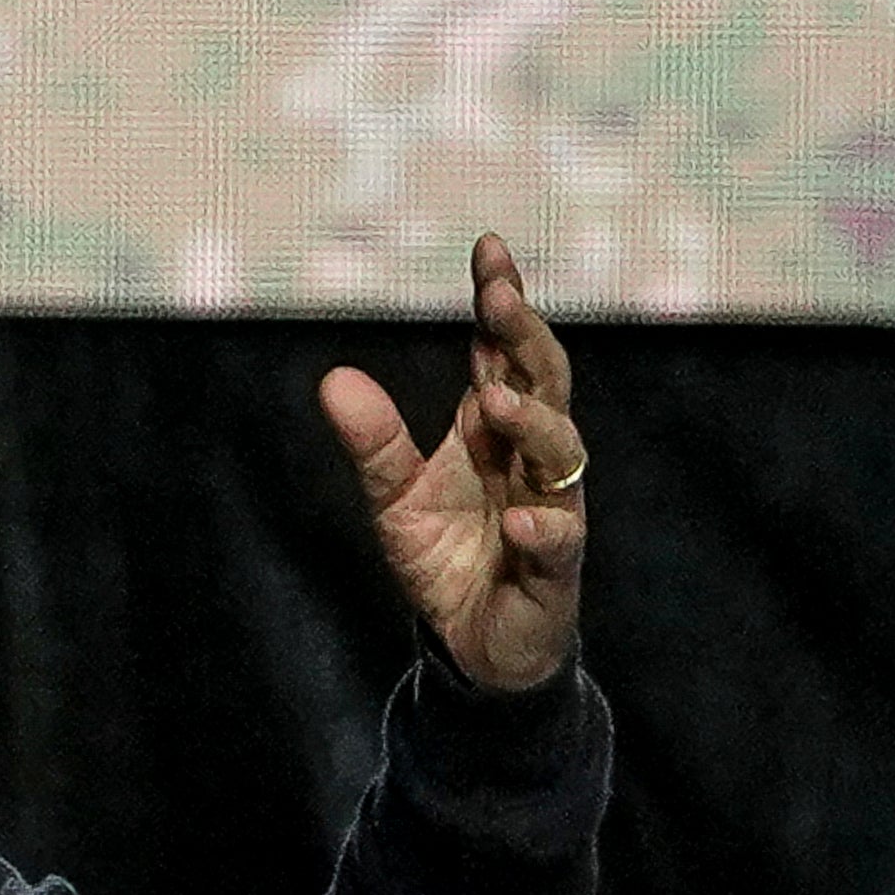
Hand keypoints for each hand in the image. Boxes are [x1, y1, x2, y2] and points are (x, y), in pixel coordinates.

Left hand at [318, 232, 587, 694]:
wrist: (473, 645)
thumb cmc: (446, 558)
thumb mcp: (393, 498)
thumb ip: (373, 442)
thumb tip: (334, 379)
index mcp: (496, 431)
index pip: (504, 353)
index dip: (501, 303)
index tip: (489, 249)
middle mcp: (533, 459)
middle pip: (543, 383)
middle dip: (523, 338)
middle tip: (498, 297)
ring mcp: (552, 509)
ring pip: (560, 454)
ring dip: (531, 424)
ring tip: (494, 400)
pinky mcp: (555, 570)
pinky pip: (557, 543)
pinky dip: (540, 531)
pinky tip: (517, 522)